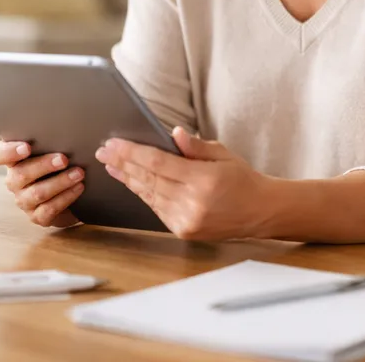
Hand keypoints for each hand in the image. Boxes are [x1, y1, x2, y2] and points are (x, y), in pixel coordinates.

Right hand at [0, 141, 83, 227]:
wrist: (69, 189)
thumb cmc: (58, 161)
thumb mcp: (53, 147)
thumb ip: (50, 139)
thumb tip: (65, 130)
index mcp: (13, 160)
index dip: (9, 152)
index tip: (26, 147)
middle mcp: (14, 181)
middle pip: (21, 174)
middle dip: (44, 165)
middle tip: (64, 158)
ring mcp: (23, 200)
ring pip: (37, 193)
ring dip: (60, 182)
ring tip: (79, 173)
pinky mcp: (37, 216)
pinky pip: (49, 209)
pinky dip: (66, 197)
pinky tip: (79, 187)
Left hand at [95, 127, 272, 240]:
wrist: (260, 212)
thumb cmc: (242, 179)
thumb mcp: (223, 154)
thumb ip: (196, 146)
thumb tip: (173, 134)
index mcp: (203, 180)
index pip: (157, 162)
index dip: (132, 152)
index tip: (113, 143)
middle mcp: (192, 203)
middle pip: (148, 179)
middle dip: (123, 163)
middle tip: (103, 151)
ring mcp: (187, 220)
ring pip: (149, 194)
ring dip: (128, 178)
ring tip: (111, 165)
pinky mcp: (183, 231)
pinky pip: (156, 208)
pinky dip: (143, 193)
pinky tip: (131, 181)